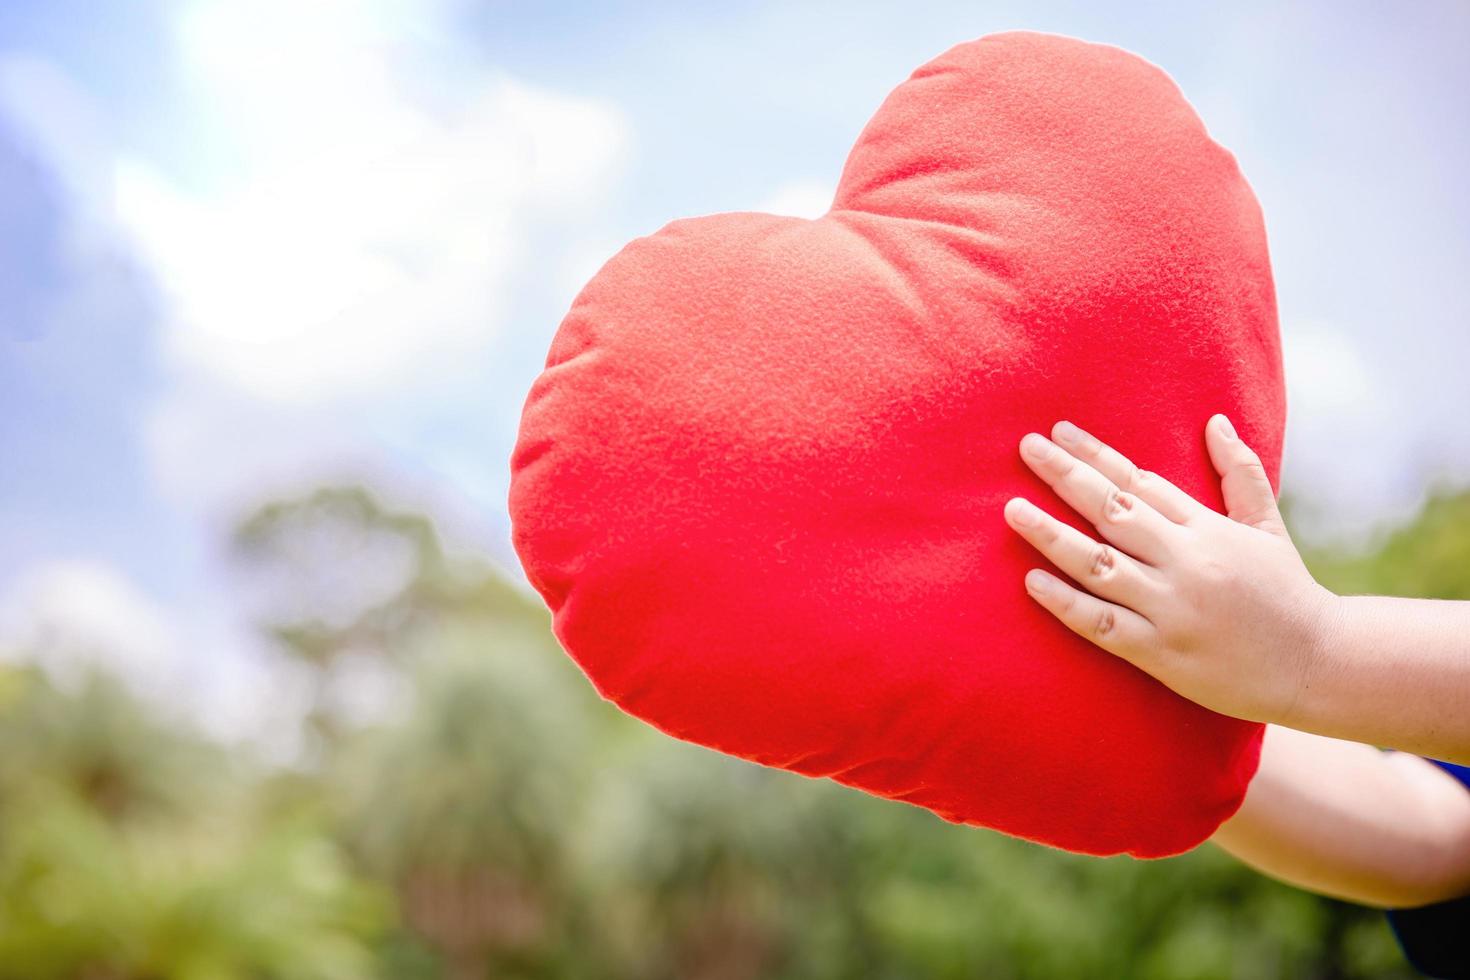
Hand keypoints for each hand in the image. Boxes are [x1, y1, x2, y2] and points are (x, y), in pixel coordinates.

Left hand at [1003, 415, 1339, 726]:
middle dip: (1066, 476)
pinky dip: (1066, 603)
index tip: (1057, 431)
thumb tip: (1216, 421)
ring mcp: (1171, 608)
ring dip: (1052, 536)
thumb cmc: (1287, 592)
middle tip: (1025, 448)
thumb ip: (1240, 474)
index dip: (1095, 455)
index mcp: (1206, 529)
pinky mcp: (1162, 653)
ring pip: (1099, 565)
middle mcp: (1185, 562)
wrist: (1321, 665)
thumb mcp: (1268, 526)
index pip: (1139, 481)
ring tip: (1012, 510)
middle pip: (1113, 511)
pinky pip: (1104, 625)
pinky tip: (1032, 582)